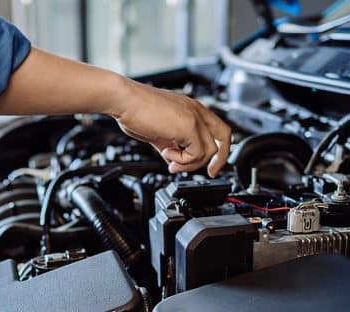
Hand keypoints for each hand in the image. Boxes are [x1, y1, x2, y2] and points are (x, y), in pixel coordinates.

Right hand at [110, 79, 231, 175]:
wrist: (124, 100)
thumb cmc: (135, 109)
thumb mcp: (159, 131)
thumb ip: (170, 144)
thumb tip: (173, 159)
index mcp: (192, 109)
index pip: (217, 129)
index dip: (218, 149)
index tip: (210, 165)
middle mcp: (197, 111)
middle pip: (225, 137)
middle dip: (219, 160)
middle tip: (210, 173)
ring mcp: (194, 118)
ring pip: (208, 151)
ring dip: (189, 163)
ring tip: (170, 160)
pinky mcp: (189, 127)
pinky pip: (196, 154)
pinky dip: (182, 161)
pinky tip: (166, 153)